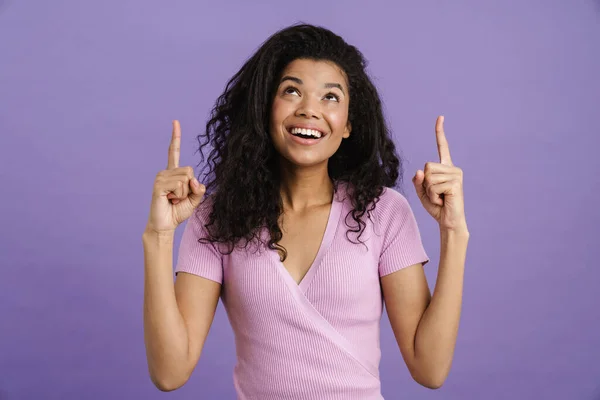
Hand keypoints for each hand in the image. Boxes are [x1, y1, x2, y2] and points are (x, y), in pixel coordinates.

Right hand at [145, 120, 205, 233]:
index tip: (175, 121)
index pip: (173, 151)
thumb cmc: (178, 212)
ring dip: (185, 194)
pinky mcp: (159, 185)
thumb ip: (199, 189)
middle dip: (190, 187)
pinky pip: (180, 185)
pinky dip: (180, 196)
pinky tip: (170, 200)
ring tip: (174, 200)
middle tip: (179, 198)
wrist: (165, 225)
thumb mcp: (194, 200)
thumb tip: (195, 181)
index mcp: (173, 173)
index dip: (175, 137)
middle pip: (190, 170)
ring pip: (186, 179)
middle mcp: (165, 172)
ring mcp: (161, 177)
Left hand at [412, 116, 466, 231]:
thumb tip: (420, 170)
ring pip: (429, 177)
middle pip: (427, 166)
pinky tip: (443, 200)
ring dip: (429, 191)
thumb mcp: (422, 192)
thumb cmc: (437, 207)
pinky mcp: (456, 182)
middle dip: (426, 183)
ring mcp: (456, 174)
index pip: (442, 147)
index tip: (440, 117)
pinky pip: (433, 185)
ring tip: (440, 198)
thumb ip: (419, 181)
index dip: (440, 132)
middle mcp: (452, 168)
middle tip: (436, 194)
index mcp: (445, 168)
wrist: (448, 221)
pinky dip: (433, 196)